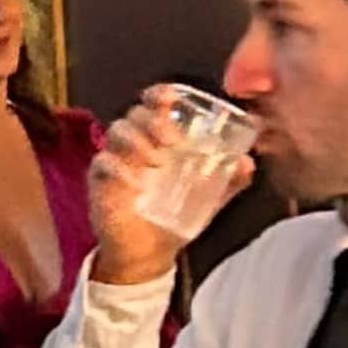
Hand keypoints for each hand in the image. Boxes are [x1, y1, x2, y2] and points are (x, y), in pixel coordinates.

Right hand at [84, 99, 237, 287]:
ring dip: (136, 141)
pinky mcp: (100, 180)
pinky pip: (103, 163)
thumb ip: (229, 180)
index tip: (171, 97)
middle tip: (173, 141)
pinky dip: (118, 168)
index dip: (160, 94)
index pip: (154, 103)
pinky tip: (135, 183)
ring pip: (117, 131)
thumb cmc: (175, 215)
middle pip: (136, 113)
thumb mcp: (209, 197)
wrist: (149, 252)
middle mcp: (136, 142)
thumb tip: (247, 163)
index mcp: (159, 137)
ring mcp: (116, 159)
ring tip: (156, 161)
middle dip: (154, 120)